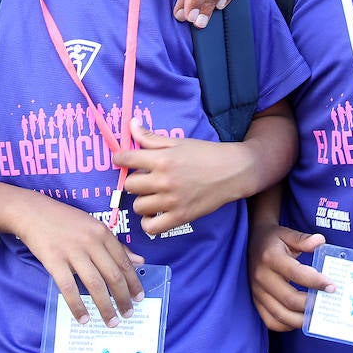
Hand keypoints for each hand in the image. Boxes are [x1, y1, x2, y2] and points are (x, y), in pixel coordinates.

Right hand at [15, 197, 144, 327]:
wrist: (33, 212)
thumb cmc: (64, 220)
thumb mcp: (93, 226)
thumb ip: (115, 245)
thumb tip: (139, 261)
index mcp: (102, 232)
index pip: (123, 261)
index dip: (133, 282)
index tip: (139, 297)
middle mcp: (90, 241)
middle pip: (112, 275)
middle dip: (123, 298)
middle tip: (128, 314)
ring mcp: (72, 251)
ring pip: (94, 284)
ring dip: (105, 306)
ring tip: (111, 321)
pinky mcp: (54, 260)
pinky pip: (69, 288)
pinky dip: (78, 306)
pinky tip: (84, 318)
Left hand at [116, 119, 249, 233]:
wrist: (233, 171)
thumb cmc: (205, 154)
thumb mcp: (178, 142)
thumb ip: (151, 138)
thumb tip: (132, 124)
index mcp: (162, 159)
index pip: (127, 159)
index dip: (120, 159)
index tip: (121, 160)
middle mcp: (164, 181)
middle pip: (130, 185)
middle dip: (135, 181)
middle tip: (145, 178)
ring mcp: (171, 201)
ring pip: (138, 206)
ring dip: (142, 200)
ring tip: (152, 195)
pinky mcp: (180, 217)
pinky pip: (151, 227)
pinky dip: (148, 222)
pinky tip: (154, 214)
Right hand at [248, 220, 330, 330]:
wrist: (252, 242)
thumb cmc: (273, 239)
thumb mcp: (287, 234)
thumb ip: (304, 240)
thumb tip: (320, 241)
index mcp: (270, 257)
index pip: (296, 273)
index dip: (315, 281)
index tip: (332, 287)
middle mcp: (261, 276)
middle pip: (289, 299)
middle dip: (311, 304)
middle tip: (327, 303)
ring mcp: (257, 291)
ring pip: (281, 315)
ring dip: (301, 319)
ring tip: (317, 315)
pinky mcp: (256, 301)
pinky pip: (271, 321)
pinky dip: (287, 325)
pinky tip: (300, 319)